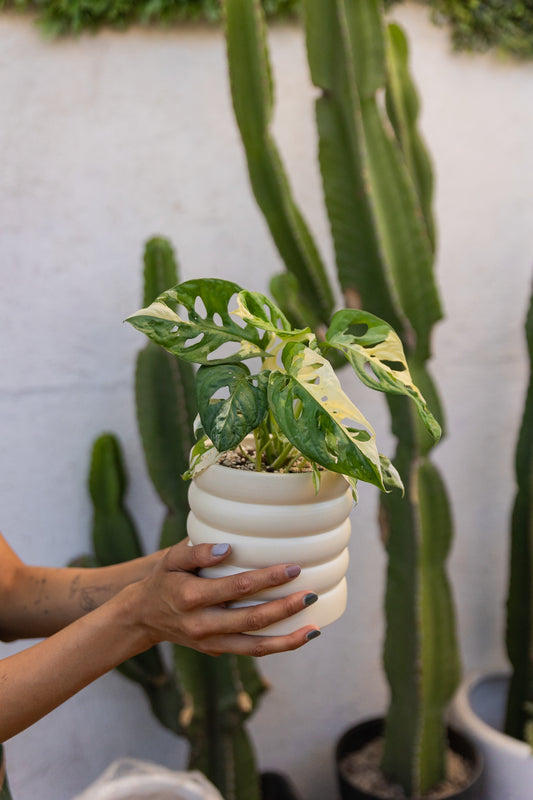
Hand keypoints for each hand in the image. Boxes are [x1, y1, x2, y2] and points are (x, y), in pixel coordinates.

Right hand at [126, 539, 320, 656]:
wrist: (143, 617)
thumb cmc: (164, 579)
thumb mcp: (172, 559)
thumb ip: (198, 550)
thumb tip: (229, 547)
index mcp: (191, 597)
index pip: (236, 587)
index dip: (267, 579)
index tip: (293, 568)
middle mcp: (202, 624)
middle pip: (251, 619)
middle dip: (284, 608)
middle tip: (311, 593)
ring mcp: (210, 642)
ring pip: (254, 646)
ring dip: (287, 639)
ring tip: (314, 628)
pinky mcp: (217, 650)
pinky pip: (250, 651)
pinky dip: (277, 647)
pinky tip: (299, 636)